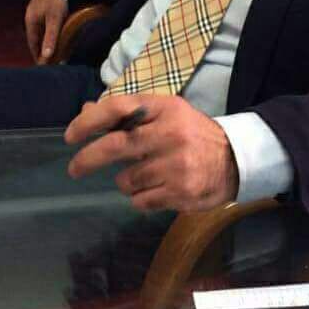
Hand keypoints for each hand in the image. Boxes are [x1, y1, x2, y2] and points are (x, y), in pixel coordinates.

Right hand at [25, 0, 68, 63]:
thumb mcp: (54, 19)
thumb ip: (50, 38)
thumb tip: (46, 55)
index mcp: (30, 20)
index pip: (32, 43)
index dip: (37, 54)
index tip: (42, 64)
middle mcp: (32, 15)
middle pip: (36, 36)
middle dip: (42, 47)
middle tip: (50, 58)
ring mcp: (39, 9)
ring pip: (42, 29)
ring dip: (47, 39)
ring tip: (54, 48)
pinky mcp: (47, 5)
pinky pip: (47, 22)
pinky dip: (51, 30)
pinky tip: (58, 31)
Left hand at [64, 95, 238, 211]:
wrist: (237, 159)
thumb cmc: (193, 134)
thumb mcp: (165, 114)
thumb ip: (127, 114)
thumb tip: (85, 111)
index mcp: (165, 108)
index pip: (118, 108)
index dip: (88, 122)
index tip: (71, 136)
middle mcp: (170, 133)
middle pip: (115, 146)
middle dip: (88, 159)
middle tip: (74, 169)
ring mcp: (176, 164)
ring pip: (126, 180)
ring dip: (127, 181)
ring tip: (146, 176)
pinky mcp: (181, 191)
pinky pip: (141, 201)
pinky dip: (142, 198)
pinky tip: (159, 189)